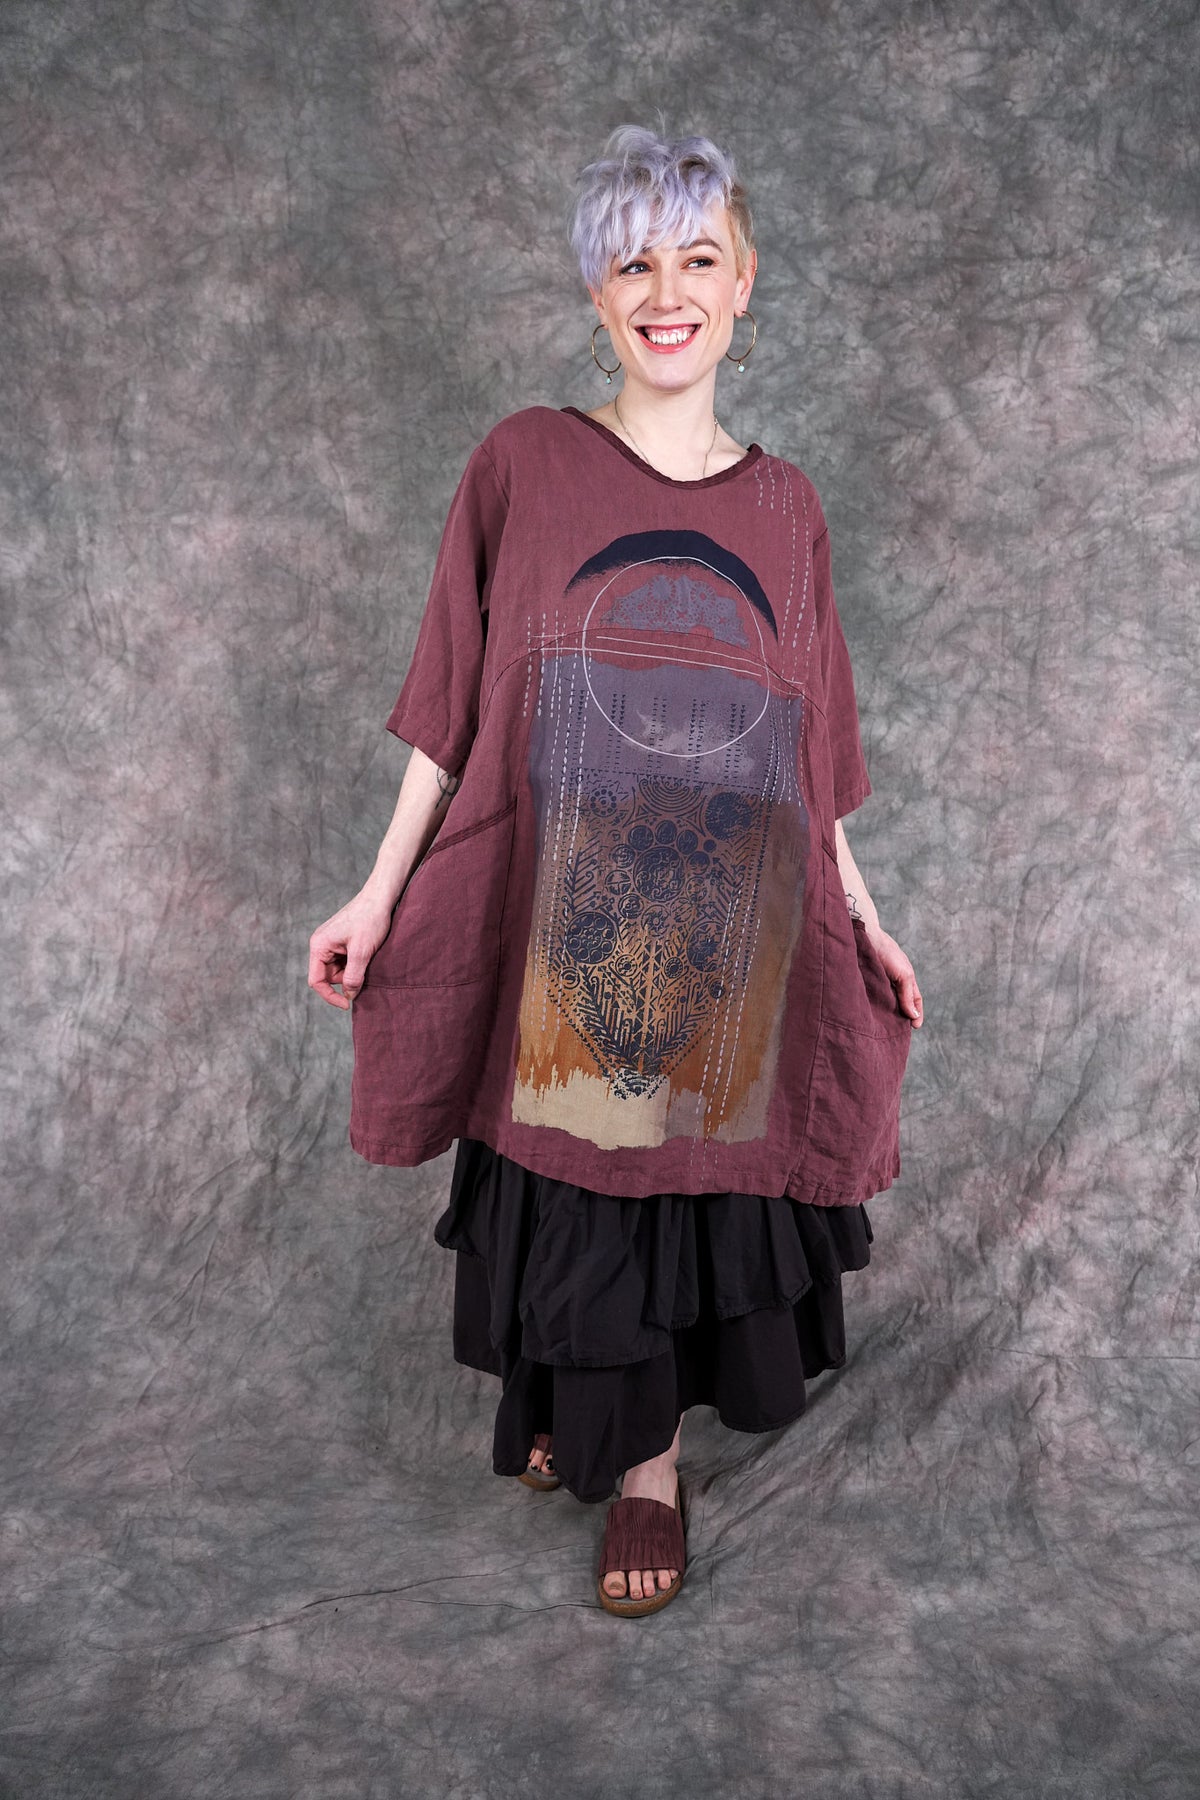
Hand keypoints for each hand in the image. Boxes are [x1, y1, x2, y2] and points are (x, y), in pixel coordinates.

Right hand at [308, 893, 394, 1009]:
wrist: (380, 897)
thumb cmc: (370, 919)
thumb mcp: (362, 951)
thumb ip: (354, 976)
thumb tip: (350, 996)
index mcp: (319, 946)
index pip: (316, 981)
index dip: (330, 996)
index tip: (347, 1004)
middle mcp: (320, 945)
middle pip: (328, 977)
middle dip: (346, 980)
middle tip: (366, 973)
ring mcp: (331, 943)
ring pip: (338, 970)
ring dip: (353, 972)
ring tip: (368, 959)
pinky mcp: (341, 941)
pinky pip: (345, 961)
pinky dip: (356, 964)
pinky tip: (367, 955)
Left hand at [865, 927, 923, 1026]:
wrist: (865, 936)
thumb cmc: (887, 953)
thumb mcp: (903, 975)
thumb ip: (907, 996)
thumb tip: (913, 1016)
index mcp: (906, 979)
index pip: (915, 1000)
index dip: (916, 1013)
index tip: (915, 1027)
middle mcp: (893, 981)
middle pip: (900, 1004)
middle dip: (900, 1017)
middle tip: (898, 1032)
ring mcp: (879, 982)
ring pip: (885, 1003)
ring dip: (886, 1014)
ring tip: (883, 1029)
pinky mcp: (865, 982)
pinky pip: (871, 998)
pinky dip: (872, 1007)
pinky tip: (870, 1016)